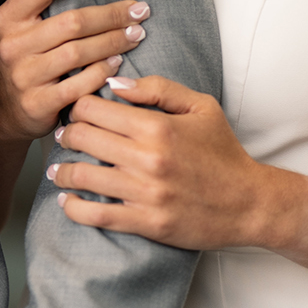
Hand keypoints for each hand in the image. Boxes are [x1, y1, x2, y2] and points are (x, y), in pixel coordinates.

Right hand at [0, 0, 148, 147]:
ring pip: (77, 53)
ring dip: (113, 42)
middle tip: (139, 10)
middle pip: (71, 22)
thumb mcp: (23, 24)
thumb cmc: (30, 56)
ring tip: (136, 34)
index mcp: (8, 17)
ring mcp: (23, 76)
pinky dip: (102, 73)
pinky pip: (78, 85)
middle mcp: (12, 44)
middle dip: (111, 14)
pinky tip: (119, 64)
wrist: (10, 109)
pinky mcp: (36, 103)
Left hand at [46, 72, 294, 251]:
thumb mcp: (201, 107)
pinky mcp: (147, 223)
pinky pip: (98, 216)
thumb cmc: (223, 152)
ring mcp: (146, 193)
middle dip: (66, 135)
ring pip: (84, 177)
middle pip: (83, 138)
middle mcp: (148, 159)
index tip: (78, 111)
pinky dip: (74, 208)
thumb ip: (158, 89)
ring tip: (58, 170)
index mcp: (157, 127)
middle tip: (63, 137)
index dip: (79, 106)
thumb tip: (115, 84)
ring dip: (63, 172)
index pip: (94, 108)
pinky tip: (67, 200)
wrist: (249, 203)